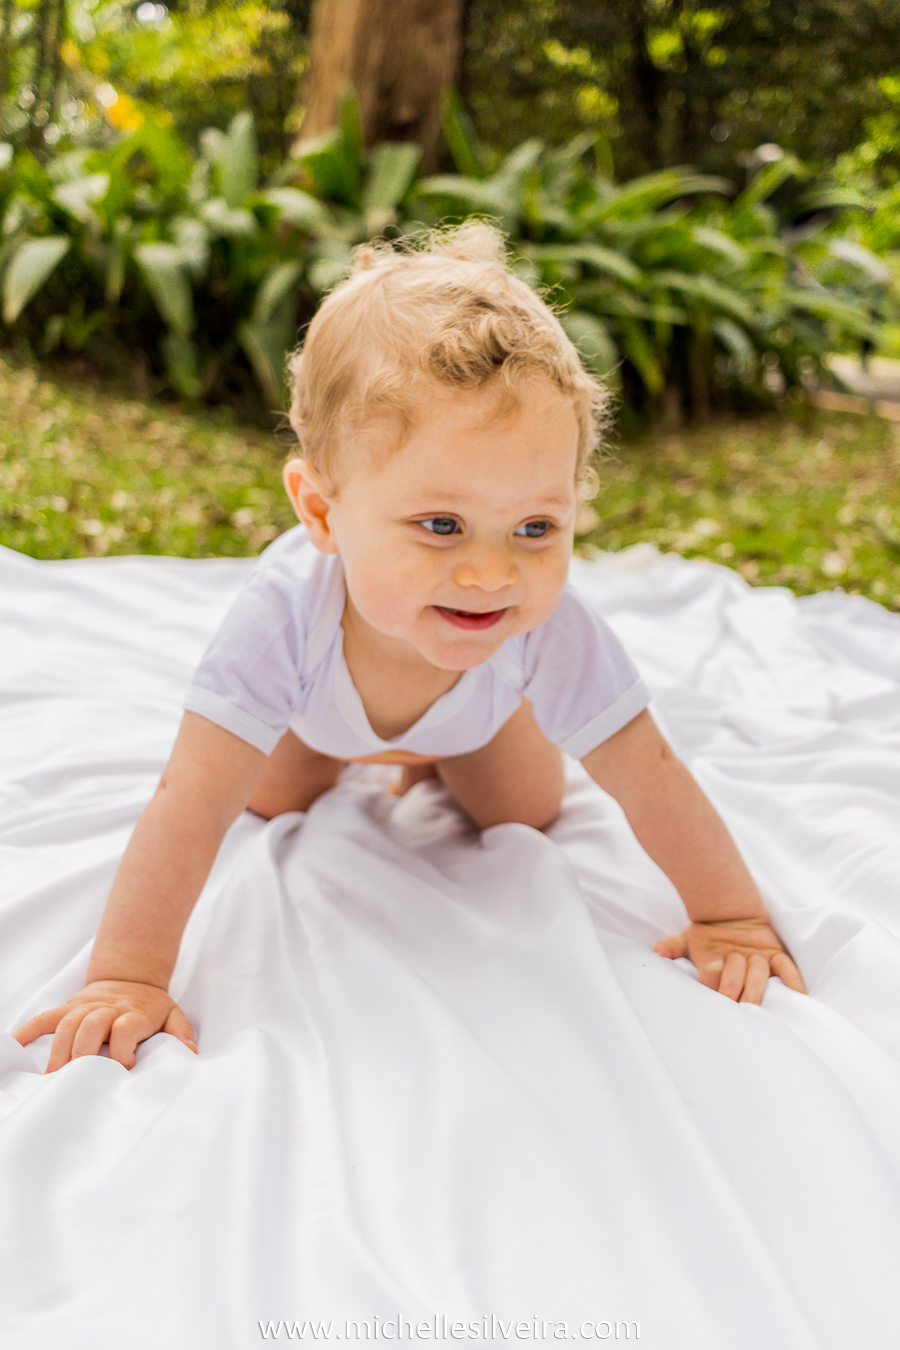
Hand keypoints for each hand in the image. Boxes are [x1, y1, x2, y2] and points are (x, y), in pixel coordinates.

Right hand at [13, 980, 196, 1071]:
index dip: (124, 1048)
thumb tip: (190, 1053)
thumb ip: (181, 1033)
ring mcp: (85, 1006)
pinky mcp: (68, 1006)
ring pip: (67, 1023)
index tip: (124, 1068)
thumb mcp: (172, 1014)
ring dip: (59, 1049)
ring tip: (51, 1078)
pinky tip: (15, 1046)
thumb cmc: (150, 1005)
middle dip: (84, 1053)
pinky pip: (45, 1017)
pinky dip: (28, 1030)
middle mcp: (107, 1008)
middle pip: (91, 1025)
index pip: (126, 1027)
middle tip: (76, 1082)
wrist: (130, 975)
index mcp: (134, 1012)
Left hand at [654, 917, 805, 1003]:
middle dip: (732, 988)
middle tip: (731, 1005)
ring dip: (756, 988)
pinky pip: (786, 966)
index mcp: (714, 954)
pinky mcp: (774, 953)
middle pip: (735, 973)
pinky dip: (793, 979)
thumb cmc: (707, 934)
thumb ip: (671, 946)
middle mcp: (736, 956)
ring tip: (754, 1006)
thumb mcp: (687, 938)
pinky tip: (799, 995)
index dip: (709, 980)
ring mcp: (756, 955)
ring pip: (758, 972)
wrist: (732, 910)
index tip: (709, 995)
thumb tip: (657, 954)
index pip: (711, 970)